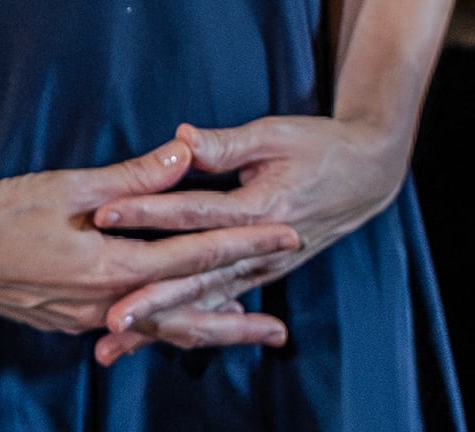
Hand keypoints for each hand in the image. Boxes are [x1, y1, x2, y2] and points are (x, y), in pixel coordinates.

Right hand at [0, 140, 295, 352]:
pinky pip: (131, 327)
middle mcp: (101, 304)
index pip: (193, 257)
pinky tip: (183, 323)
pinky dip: (164, 327)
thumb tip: (184, 154)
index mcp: (106, 267)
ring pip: (159, 329)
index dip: (244, 246)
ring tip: (247, 334)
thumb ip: (131, 177)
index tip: (286, 237)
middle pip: (184, 314)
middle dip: (236, 319)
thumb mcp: (68, 185)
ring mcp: (84, 317)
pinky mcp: (69, 318)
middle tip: (281, 329)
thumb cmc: (0, 211)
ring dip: (204, 329)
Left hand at [87, 114, 409, 358]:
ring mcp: (264, 268)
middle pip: (198, 275)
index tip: (105, 213)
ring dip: (163, 320)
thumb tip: (181, 139)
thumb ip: (226, 144)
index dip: (149, 211)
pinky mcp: (263, 276)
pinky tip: (155, 338)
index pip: (195, 211)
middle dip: (152, 297)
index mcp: (262, 208)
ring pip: (205, 300)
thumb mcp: (276, 134)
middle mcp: (261, 249)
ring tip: (119, 338)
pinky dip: (188, 322)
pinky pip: (220, 303)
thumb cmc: (321, 146)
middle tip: (111, 315)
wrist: (369, 175)